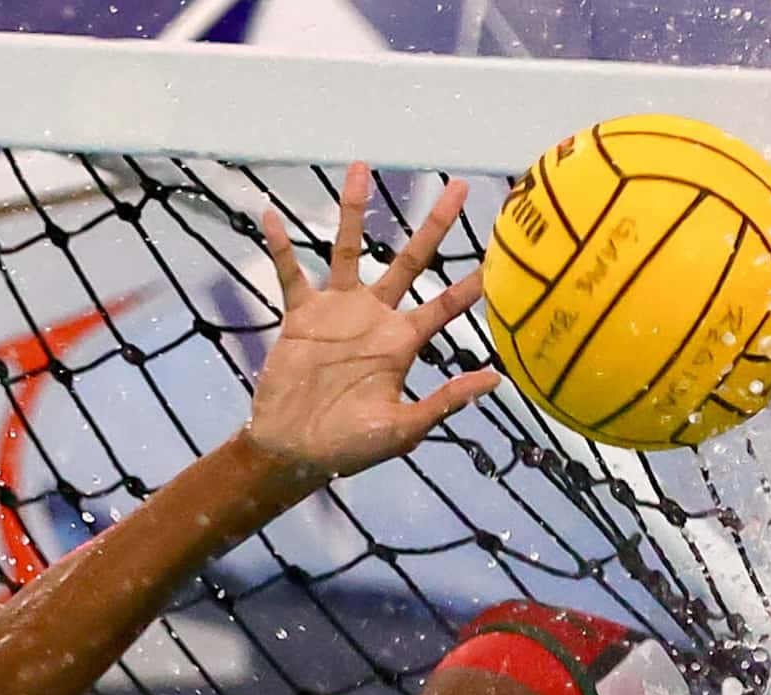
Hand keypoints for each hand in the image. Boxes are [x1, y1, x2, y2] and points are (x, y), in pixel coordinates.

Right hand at [246, 166, 500, 481]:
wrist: (294, 451)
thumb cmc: (349, 448)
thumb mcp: (403, 430)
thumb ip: (445, 401)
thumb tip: (495, 379)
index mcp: (402, 343)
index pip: (446, 305)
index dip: (471, 284)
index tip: (499, 256)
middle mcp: (375, 318)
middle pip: (410, 261)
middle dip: (433, 226)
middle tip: (457, 187)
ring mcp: (337, 311)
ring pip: (349, 250)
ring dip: (354, 211)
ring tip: (360, 168)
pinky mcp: (301, 315)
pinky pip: (290, 273)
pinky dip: (280, 246)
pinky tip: (271, 216)